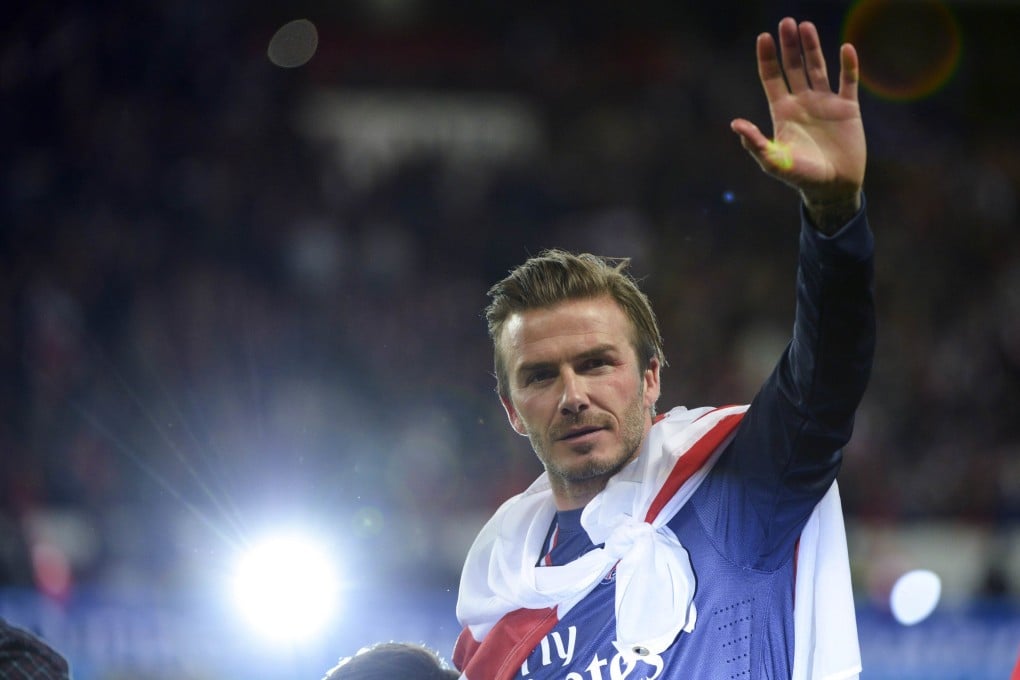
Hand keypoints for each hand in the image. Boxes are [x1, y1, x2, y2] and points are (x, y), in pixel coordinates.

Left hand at [731, 18, 865, 229]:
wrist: (832, 188)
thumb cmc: (800, 177)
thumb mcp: (774, 161)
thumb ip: (755, 143)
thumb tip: (735, 123)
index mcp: (783, 112)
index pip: (772, 78)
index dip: (767, 58)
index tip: (764, 37)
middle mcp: (802, 102)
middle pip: (794, 67)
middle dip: (789, 46)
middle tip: (786, 22)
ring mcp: (825, 103)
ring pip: (818, 68)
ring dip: (813, 48)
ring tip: (806, 26)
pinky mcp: (848, 109)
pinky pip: (848, 82)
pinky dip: (848, 65)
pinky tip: (845, 48)